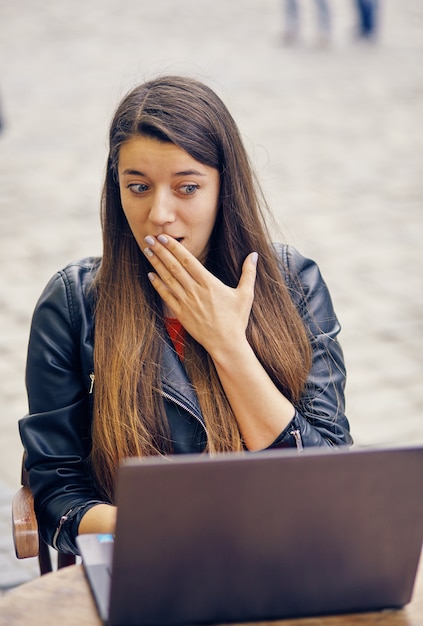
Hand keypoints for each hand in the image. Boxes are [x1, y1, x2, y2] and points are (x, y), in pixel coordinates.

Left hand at [143, 235, 257, 356]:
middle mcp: (195, 291)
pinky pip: (166, 296)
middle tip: (149, 238)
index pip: (188, 260)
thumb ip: (249, 273)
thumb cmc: (237, 320)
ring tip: (147, 251)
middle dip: (161, 251)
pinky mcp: (181, 314)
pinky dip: (157, 285)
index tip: (164, 237)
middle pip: (175, 266)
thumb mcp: (246, 294)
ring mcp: (186, 302)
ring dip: (156, 264)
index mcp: (209, 283)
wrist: (226, 344)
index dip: (175, 247)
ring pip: (168, 279)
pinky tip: (150, 275)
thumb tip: (254, 255)